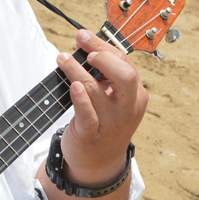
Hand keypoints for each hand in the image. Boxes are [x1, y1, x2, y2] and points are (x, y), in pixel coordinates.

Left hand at [55, 29, 147, 186]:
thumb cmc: (103, 122)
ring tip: (62, 59)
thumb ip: (103, 75)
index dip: (103, 47)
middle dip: (103, 56)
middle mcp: (128, 108)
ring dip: (77, 71)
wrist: (98, 163)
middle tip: (85, 48)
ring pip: (97, 90)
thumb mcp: (111, 98)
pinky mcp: (92, 134)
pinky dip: (80, 98)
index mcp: (136, 95)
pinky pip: (87, 113)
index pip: (124, 63)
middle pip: (125, 75)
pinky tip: (73, 85)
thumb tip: (84, 44)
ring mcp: (112, 122)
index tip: (84, 36)